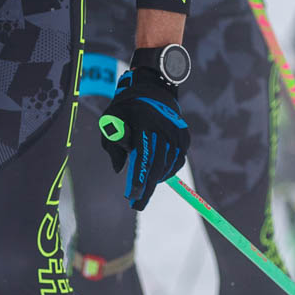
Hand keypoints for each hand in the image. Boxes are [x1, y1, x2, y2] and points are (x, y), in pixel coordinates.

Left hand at [97, 66, 189, 210]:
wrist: (153, 90)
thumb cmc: (126, 109)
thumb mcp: (111, 121)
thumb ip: (112, 143)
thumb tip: (119, 169)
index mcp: (145, 121)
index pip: (143, 154)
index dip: (139, 176)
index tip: (133, 194)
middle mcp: (165, 127)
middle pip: (157, 164)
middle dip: (147, 187)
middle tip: (137, 204)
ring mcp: (177, 133)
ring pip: (168, 165)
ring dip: (157, 180)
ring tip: (144, 191)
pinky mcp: (184, 137)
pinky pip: (177, 161)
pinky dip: (167, 171)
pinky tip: (157, 177)